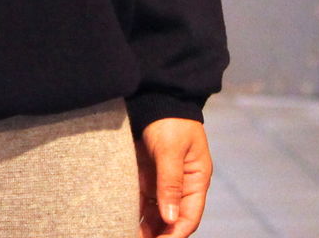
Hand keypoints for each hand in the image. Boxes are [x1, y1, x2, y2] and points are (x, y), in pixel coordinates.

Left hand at [134, 118, 212, 237]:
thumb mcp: (171, 149)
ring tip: (126, 232)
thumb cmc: (169, 119)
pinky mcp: (147, 170)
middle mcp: (181, 183)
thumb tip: (171, 219)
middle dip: (158, 232)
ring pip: (156, 209)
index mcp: (196, 179)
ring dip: (145, 223)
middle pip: (171, 217)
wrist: (155, 93)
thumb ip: (170, 182)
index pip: (188, 216)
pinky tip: (122, 216)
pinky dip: (135, 207)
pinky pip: (142, 195)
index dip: (175, 234)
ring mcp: (163, 177)